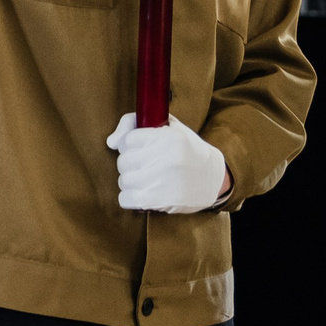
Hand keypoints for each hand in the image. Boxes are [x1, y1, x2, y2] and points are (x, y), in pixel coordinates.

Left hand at [106, 113, 230, 212]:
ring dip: (131, 182)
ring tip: (147, 180)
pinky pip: (126, 199)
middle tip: (145, 166)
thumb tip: (111, 142)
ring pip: (123, 181)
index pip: (127, 140)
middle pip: (123, 161)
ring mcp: (163, 181)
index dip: (130, 145)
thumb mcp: (168, 128)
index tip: (140, 149)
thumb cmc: (186, 151)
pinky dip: (130, 198)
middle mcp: (167, 159)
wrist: (214, 180)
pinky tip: (143, 194)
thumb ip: (134, 124)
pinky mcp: (160, 201)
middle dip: (130, 164)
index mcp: (169, 139)